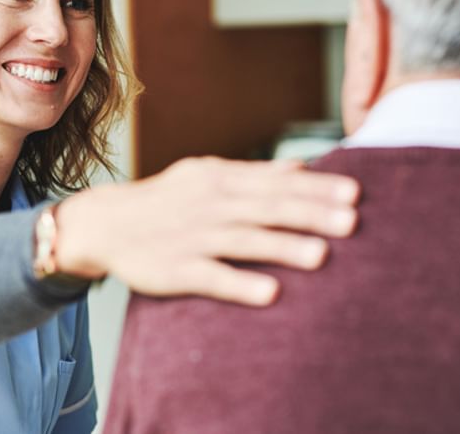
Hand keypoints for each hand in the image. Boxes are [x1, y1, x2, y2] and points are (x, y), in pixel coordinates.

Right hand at [54, 156, 358, 305]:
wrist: (105, 223)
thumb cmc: (166, 200)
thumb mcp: (206, 175)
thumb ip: (255, 173)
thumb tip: (304, 167)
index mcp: (219, 178)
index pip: (275, 182)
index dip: (315, 188)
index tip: (355, 194)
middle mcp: (208, 204)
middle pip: (265, 208)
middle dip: (310, 213)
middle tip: (352, 222)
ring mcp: (191, 237)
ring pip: (242, 240)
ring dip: (282, 246)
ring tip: (322, 255)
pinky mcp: (174, 269)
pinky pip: (210, 276)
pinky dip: (239, 283)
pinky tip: (271, 293)